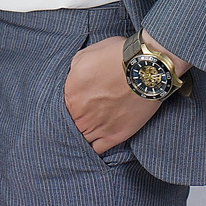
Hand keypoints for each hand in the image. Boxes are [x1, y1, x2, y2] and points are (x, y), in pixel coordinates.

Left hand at [64, 35, 161, 154]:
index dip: (68, 103)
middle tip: (82, 114)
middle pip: (69, 124)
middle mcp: (80, 113)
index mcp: (71, 93)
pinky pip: (97, 150)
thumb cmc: (117, 56)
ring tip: (89, 128)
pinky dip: (93, 148)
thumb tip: (72, 81)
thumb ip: (74, 72)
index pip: (61, 105)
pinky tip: (95, 141)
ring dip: (81, 135)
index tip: (76, 101)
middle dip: (74, 119)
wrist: (145, 69)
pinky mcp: (114, 137)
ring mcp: (96, 127)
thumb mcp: (87, 54)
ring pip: (81, 139)